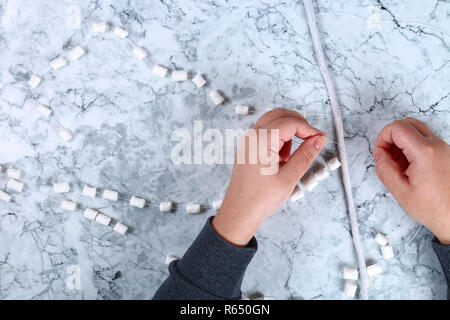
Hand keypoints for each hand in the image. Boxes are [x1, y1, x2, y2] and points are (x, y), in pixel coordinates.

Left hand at [212, 108, 326, 245]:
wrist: (239, 214)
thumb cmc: (260, 199)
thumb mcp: (290, 177)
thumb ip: (306, 154)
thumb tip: (318, 139)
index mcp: (261, 140)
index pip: (291, 123)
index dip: (309, 129)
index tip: (321, 138)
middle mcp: (252, 136)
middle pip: (279, 115)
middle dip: (298, 123)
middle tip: (312, 139)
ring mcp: (247, 142)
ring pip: (272, 123)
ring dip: (288, 131)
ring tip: (292, 156)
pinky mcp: (247, 149)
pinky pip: (264, 134)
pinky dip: (278, 139)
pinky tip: (282, 159)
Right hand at [374, 118, 449, 243]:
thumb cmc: (434, 208)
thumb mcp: (400, 191)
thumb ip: (384, 169)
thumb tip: (379, 155)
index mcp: (425, 152)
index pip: (397, 128)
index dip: (382, 138)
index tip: (380, 153)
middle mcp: (437, 146)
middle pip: (407, 124)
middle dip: (391, 136)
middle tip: (386, 155)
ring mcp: (443, 149)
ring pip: (416, 131)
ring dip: (402, 142)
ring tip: (398, 165)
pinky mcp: (445, 154)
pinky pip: (425, 141)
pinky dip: (412, 148)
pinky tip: (409, 168)